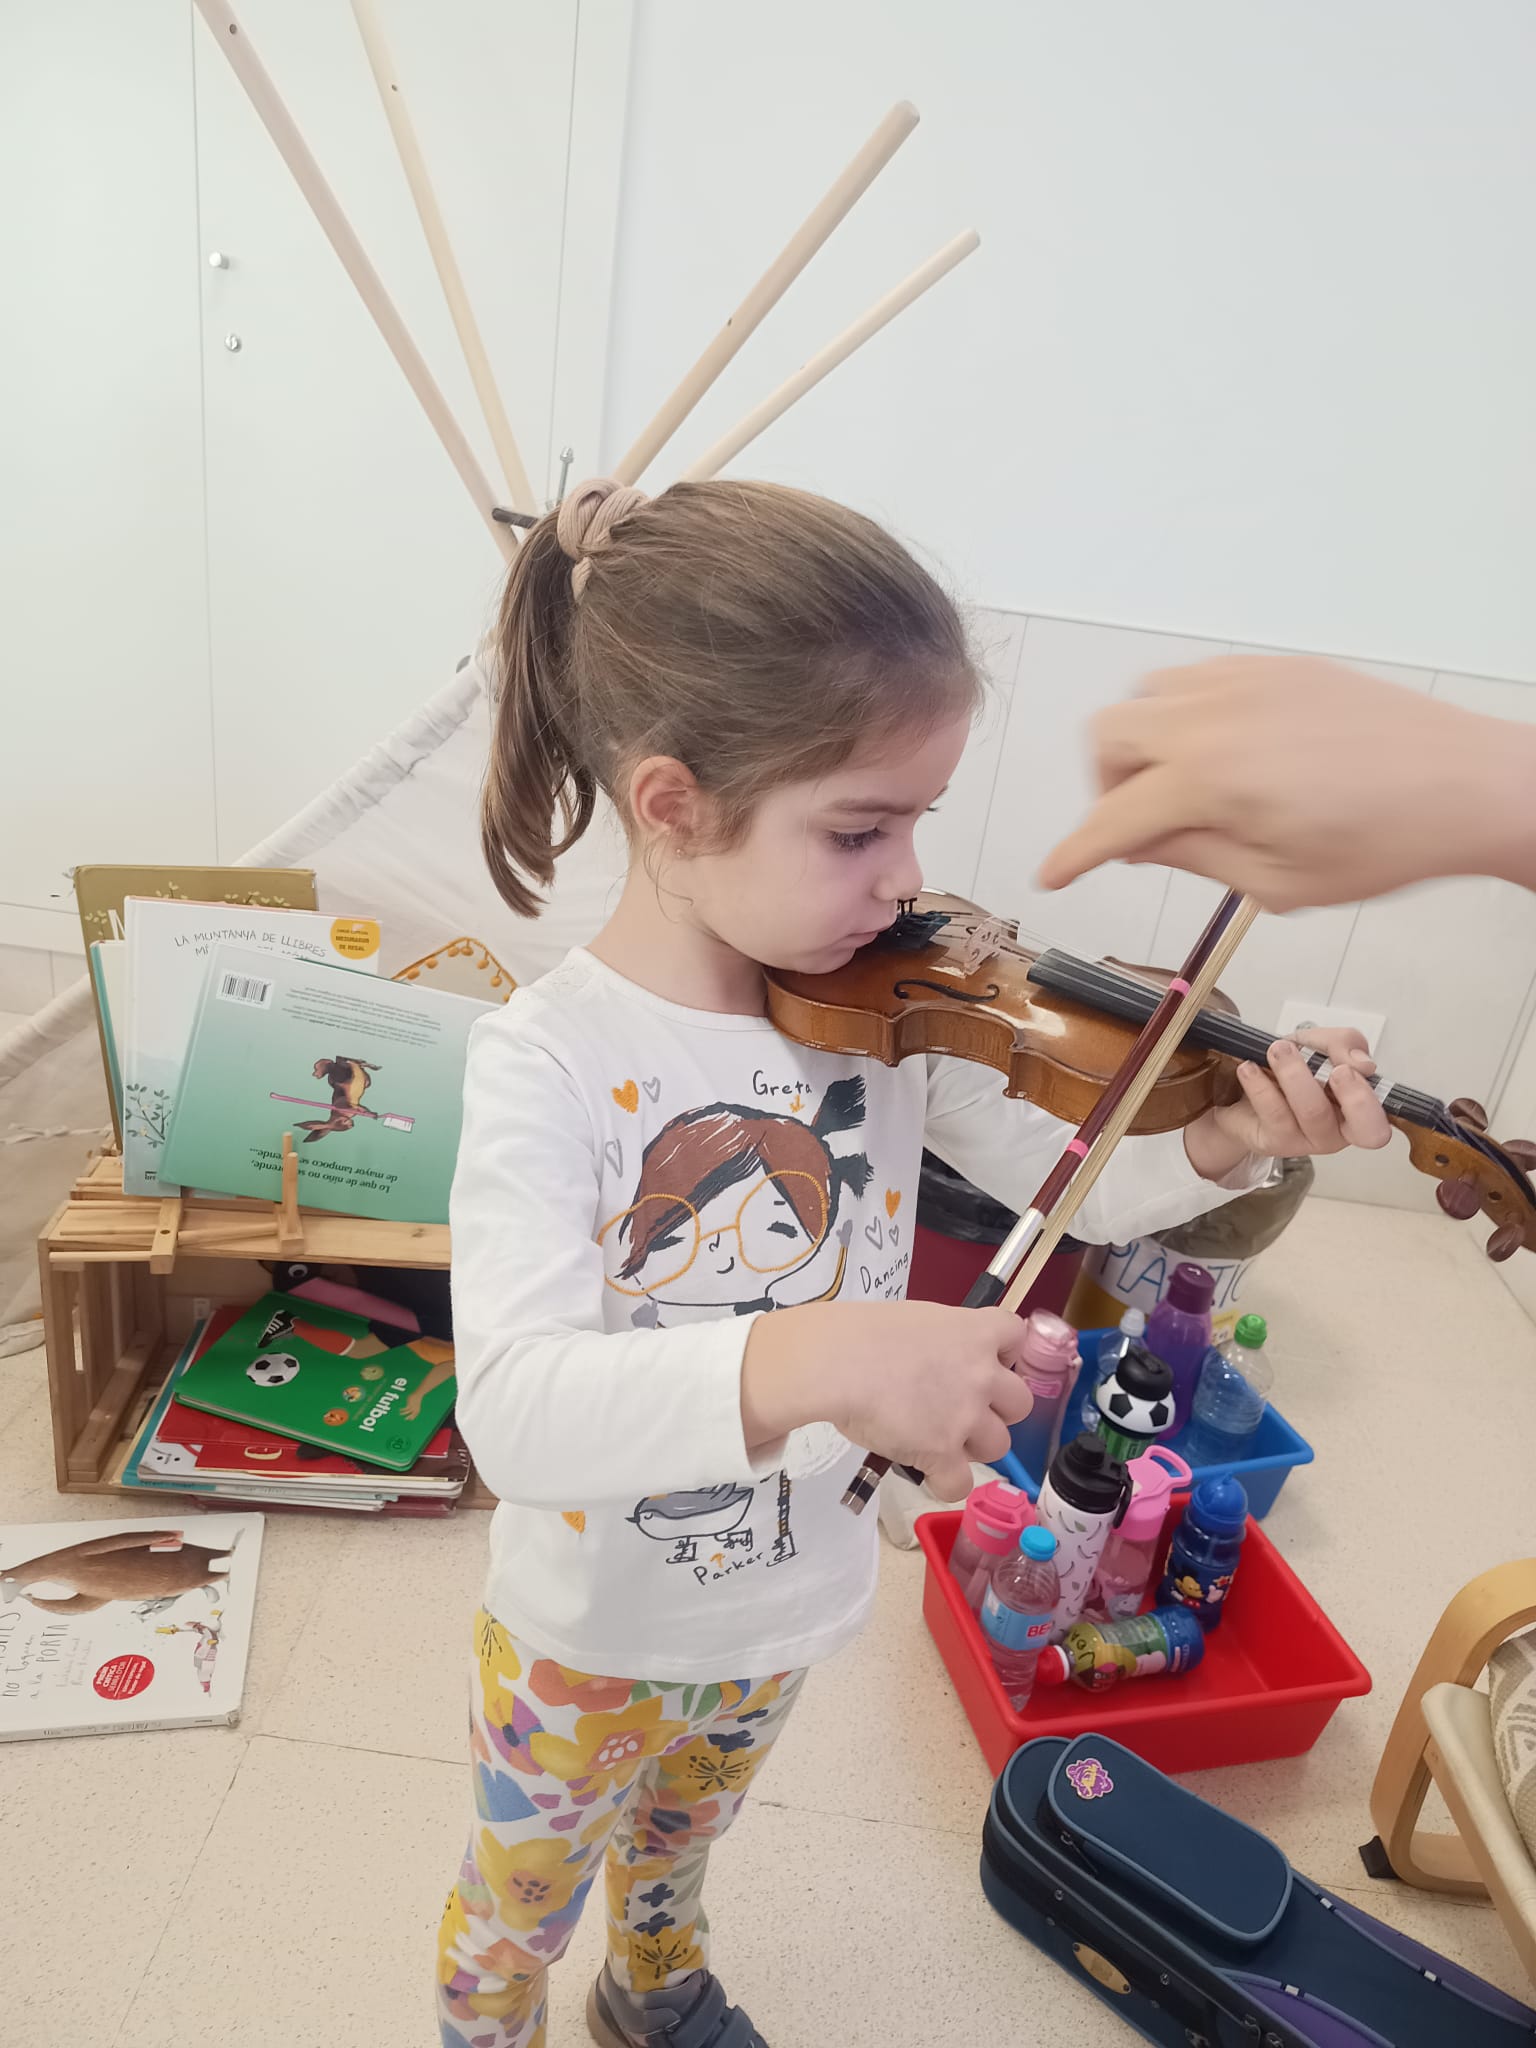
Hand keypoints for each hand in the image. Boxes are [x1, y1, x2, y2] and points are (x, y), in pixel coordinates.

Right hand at [741, 1300, 1033, 1501]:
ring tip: (939, 1439)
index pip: (1017, 1336)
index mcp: (975, 1332)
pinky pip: (962, 1485)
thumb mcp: (916, 1320)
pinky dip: (947, 1482)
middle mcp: (982, 1374)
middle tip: (961, 1408)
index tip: (981, 1362)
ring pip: (999, 1445)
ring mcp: (966, 1416)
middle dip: (996, 1409)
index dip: (1003, 1354)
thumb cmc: (862, 1333)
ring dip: (973, 1445)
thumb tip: (939, 1363)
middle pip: (1020, 1403)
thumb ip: (943, 1341)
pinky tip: (930, 1472)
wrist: (836, 1362)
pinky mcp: (942, 1453)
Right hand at [1037, 657, 1535, 908]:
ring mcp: (1246, 681)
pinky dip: (1186, 715)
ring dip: (1142, 744)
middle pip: (1108, 737)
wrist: (1463, 785)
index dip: (1076, 854)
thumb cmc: (1385, 842)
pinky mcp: (1278, 668)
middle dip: (1106, 787)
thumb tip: (1135, 844)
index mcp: (1210, 778)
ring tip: (1182, 789)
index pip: (1113, 818)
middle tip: (1139, 829)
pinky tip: (1225, 756)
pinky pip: (1198, 678)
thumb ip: (1191, 856)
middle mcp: (1215, 715)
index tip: (1053, 873)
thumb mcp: (1275, 882)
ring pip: (1146, 696)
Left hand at [1183, 1026, 1391, 1181]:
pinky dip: (1260, 1084)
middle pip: (1357, 1126)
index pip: (1378, 1124)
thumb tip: (1362, 1063)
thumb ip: (1344, 1044)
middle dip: (1350, 1095)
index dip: (1369, 1102)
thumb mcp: (1319, 1045)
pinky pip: (1273, 1112)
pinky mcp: (1273, 1141)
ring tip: (1278, 1050)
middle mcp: (1336, 1132)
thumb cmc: (1292, 1071)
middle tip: (1332, 1068)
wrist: (1242, 1089)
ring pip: (1312, 1112)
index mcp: (1356, 1112)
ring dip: (1296, 1075)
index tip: (1346, 1069)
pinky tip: (1250, 1068)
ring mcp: (1305, 1142)